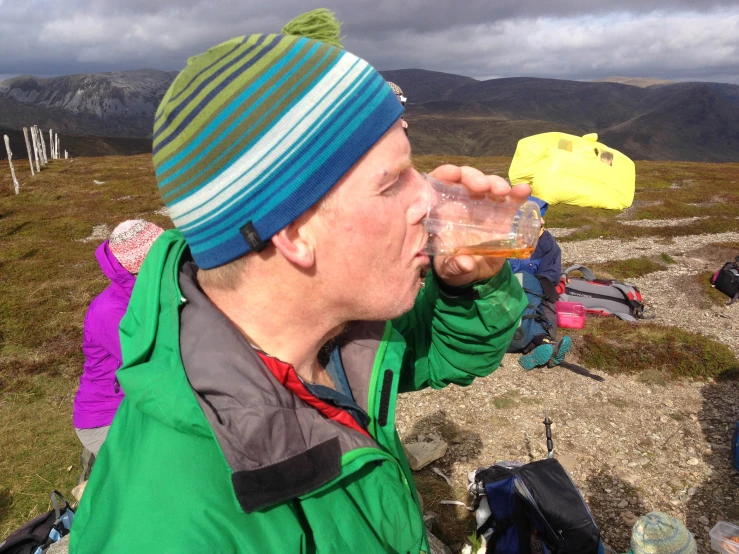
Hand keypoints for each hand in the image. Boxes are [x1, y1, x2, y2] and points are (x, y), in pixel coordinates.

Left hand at [429, 165, 530, 286]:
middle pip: (466, 179)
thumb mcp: (449, 270)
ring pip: (488, 184)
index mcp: (443, 211)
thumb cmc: (453, 268)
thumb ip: (454, 267)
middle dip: (475, 177)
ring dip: (496, 183)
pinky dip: (517, 193)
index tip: (455, 174)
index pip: (439, 184)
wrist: (474, 275)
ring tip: (503, 192)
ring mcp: (484, 206)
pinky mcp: (502, 214)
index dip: (445, 174)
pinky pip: (510, 199)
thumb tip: (465, 264)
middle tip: (484, 187)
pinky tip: (524, 191)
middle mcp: (462, 203)